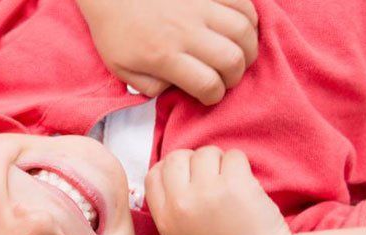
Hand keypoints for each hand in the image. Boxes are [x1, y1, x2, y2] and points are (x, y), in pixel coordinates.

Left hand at [76, 0, 258, 104]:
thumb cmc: (115, 30)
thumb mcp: (121, 68)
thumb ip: (150, 87)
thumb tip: (177, 89)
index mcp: (164, 56)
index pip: (206, 84)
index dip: (214, 95)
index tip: (210, 95)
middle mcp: (185, 31)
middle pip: (232, 59)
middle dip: (235, 76)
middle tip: (228, 77)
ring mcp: (199, 6)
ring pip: (243, 31)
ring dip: (248, 48)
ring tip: (240, 55)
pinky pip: (243, 3)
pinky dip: (250, 19)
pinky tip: (242, 29)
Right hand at [146, 147, 292, 234]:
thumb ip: (172, 210)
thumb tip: (173, 175)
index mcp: (165, 220)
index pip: (154, 175)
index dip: (170, 169)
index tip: (188, 176)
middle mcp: (181, 204)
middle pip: (177, 157)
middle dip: (195, 161)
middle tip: (213, 177)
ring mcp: (207, 192)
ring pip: (206, 153)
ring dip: (221, 161)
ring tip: (231, 183)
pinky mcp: (234, 184)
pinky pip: (234, 155)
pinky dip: (242, 165)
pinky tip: (247, 186)